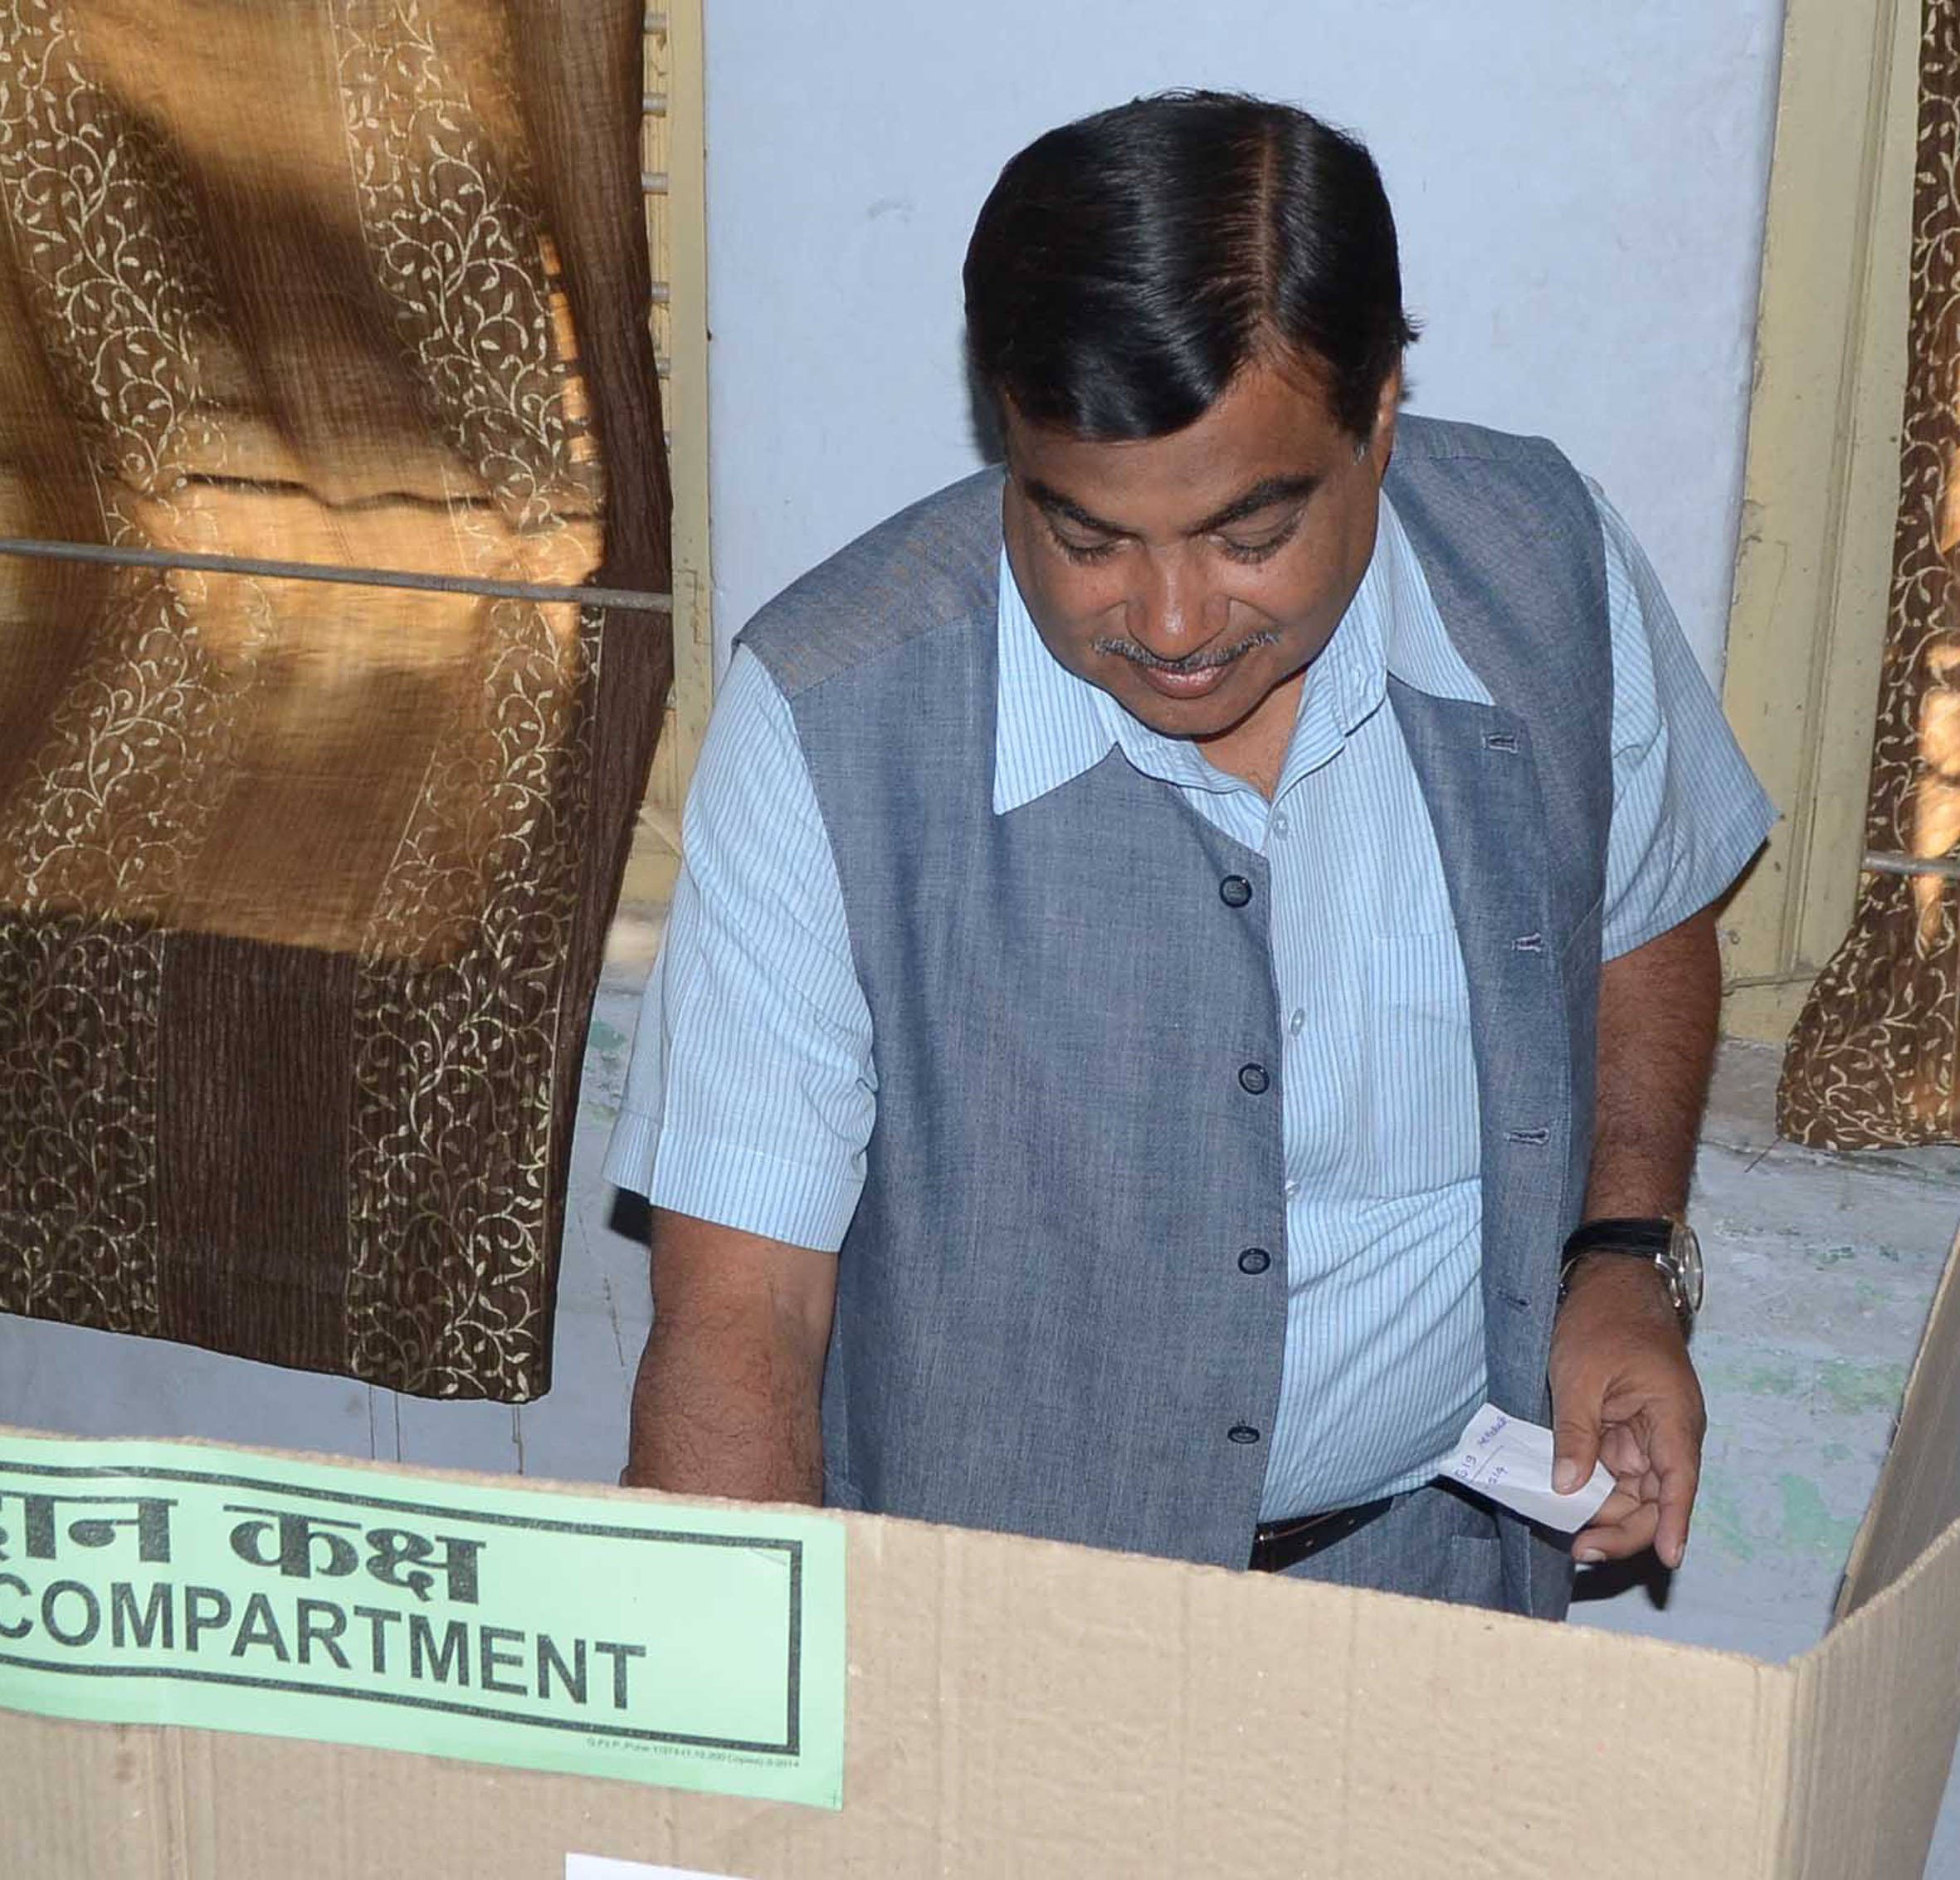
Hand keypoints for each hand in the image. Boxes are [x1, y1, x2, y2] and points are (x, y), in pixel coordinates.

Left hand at [1547, 1255, 1705, 1568]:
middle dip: (1622, 1528)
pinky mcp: (1627, 1429)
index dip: (1674, 1522)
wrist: (1610, 1281)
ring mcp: (1648, 1433)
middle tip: (1581, 1550)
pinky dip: (1596, 1487)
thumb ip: (1577, 1433)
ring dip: (1606, 1512)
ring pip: (1634, 1490)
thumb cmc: (1602, 1319)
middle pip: (1654, 1497)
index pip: (1678, 1480)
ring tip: (1567, 1535)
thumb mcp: (1579, 1375)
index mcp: (1672, 1417)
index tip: (1668, 1559)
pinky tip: (1568, 1504)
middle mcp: (1669, 1433)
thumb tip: (1568, 1488)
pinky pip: (1616, 1469)